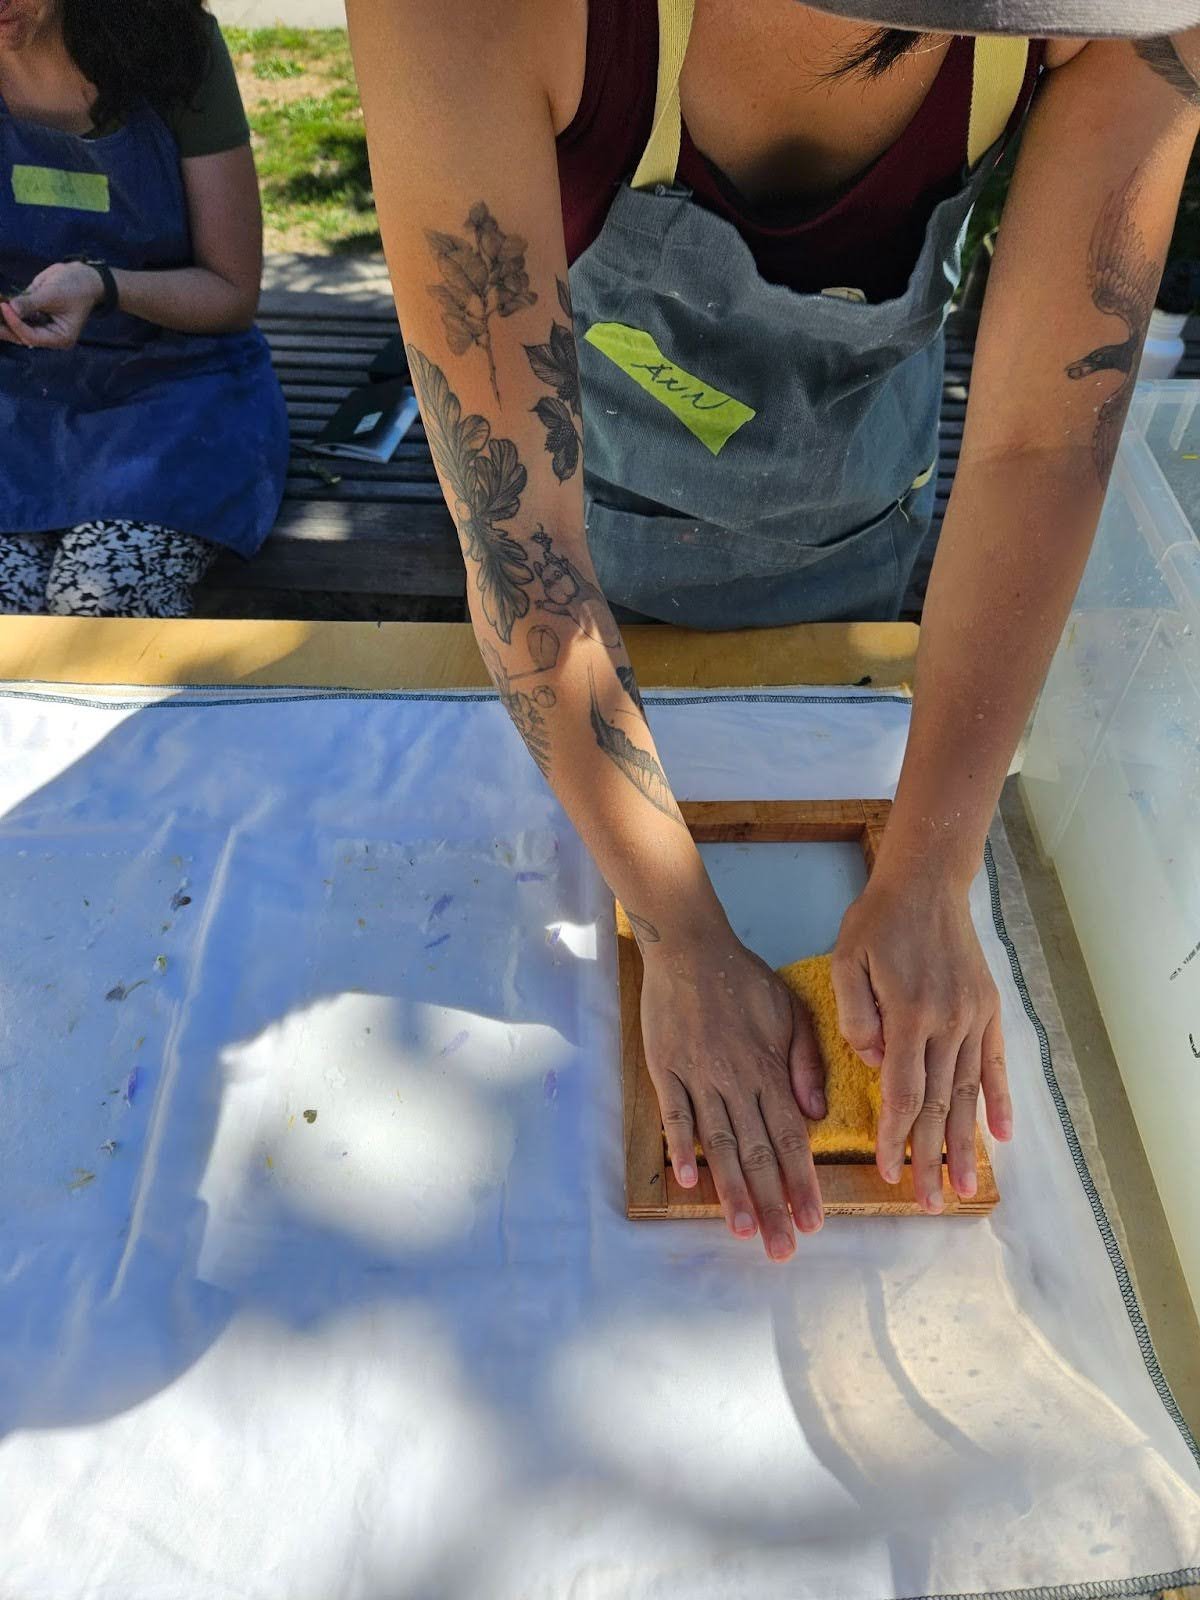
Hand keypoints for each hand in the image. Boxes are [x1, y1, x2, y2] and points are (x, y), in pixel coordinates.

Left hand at [0, 262, 104, 348]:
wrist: (83, 276)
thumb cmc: (75, 287)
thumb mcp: (54, 294)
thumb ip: (32, 303)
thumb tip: (12, 307)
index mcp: (60, 337)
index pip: (32, 336)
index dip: (16, 324)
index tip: (4, 306)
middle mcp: (50, 336)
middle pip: (22, 336)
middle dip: (5, 328)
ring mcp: (41, 326)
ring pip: (17, 328)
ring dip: (3, 321)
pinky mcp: (35, 315)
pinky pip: (18, 316)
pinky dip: (7, 311)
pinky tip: (0, 304)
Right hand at [640, 925, 826, 1259]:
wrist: (690, 948)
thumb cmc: (744, 979)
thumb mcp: (792, 1010)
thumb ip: (806, 1062)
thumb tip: (816, 1114)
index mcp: (770, 1069)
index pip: (791, 1137)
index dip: (802, 1182)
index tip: (814, 1222)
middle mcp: (737, 1080)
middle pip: (759, 1152)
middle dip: (773, 1204)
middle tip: (783, 1249)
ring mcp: (699, 1076)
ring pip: (719, 1142)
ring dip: (732, 1190)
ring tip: (743, 1231)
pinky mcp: (666, 1069)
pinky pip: (674, 1113)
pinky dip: (681, 1146)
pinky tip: (687, 1181)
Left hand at [831, 874, 1012, 1212]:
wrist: (928, 882)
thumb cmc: (878, 921)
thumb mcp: (846, 960)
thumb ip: (855, 1016)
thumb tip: (874, 1064)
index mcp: (909, 1014)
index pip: (902, 1091)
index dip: (895, 1134)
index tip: (888, 1172)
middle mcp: (948, 1022)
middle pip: (939, 1103)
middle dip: (932, 1157)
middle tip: (930, 1203)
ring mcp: (974, 1017)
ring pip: (968, 1092)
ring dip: (967, 1143)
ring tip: (966, 1187)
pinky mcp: (988, 1009)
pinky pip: (995, 1064)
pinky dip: (999, 1101)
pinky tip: (1002, 1136)